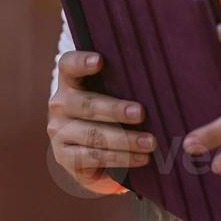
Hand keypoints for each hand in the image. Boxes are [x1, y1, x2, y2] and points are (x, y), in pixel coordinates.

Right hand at [47, 50, 153, 194]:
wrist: (89, 147)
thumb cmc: (110, 108)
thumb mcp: (113, 92)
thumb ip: (124, 83)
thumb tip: (161, 81)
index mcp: (70, 80)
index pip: (69, 65)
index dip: (82, 62)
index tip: (100, 61)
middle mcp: (60, 104)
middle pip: (87, 105)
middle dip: (116, 110)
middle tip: (141, 113)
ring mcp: (59, 131)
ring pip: (93, 135)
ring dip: (125, 140)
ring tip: (150, 142)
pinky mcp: (64, 156)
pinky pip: (93, 157)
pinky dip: (121, 159)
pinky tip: (140, 158)